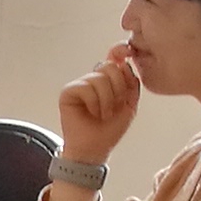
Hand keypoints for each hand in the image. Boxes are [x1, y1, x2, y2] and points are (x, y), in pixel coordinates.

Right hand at [57, 42, 142, 167]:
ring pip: (100, 79)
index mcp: (109, 79)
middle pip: (110, 66)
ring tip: (103, 114)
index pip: (115, 57)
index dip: (120, 51)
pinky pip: (86, 88)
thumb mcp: (130, 104)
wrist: (95, 148)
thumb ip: (131, 83)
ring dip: (107, 101)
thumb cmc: (110, 129)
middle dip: (118, 89)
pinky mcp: (68, 92)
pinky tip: (92, 113)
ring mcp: (80, 84)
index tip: (127, 51)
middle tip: (115, 107)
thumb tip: (124, 63)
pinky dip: (94, 103)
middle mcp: (94, 78)